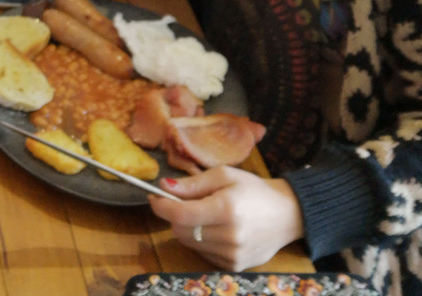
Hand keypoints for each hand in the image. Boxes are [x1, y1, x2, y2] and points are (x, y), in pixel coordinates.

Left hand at [149, 167, 304, 270]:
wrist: (288, 215)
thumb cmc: (254, 190)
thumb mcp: (224, 175)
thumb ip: (192, 183)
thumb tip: (163, 186)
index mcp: (227, 209)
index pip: (181, 214)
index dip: (161, 206)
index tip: (153, 197)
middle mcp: (230, 236)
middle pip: (181, 230)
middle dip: (173, 215)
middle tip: (179, 201)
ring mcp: (233, 255)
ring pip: (190, 243)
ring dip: (187, 228)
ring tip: (203, 214)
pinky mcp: (235, 266)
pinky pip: (203, 253)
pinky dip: (201, 240)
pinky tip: (215, 228)